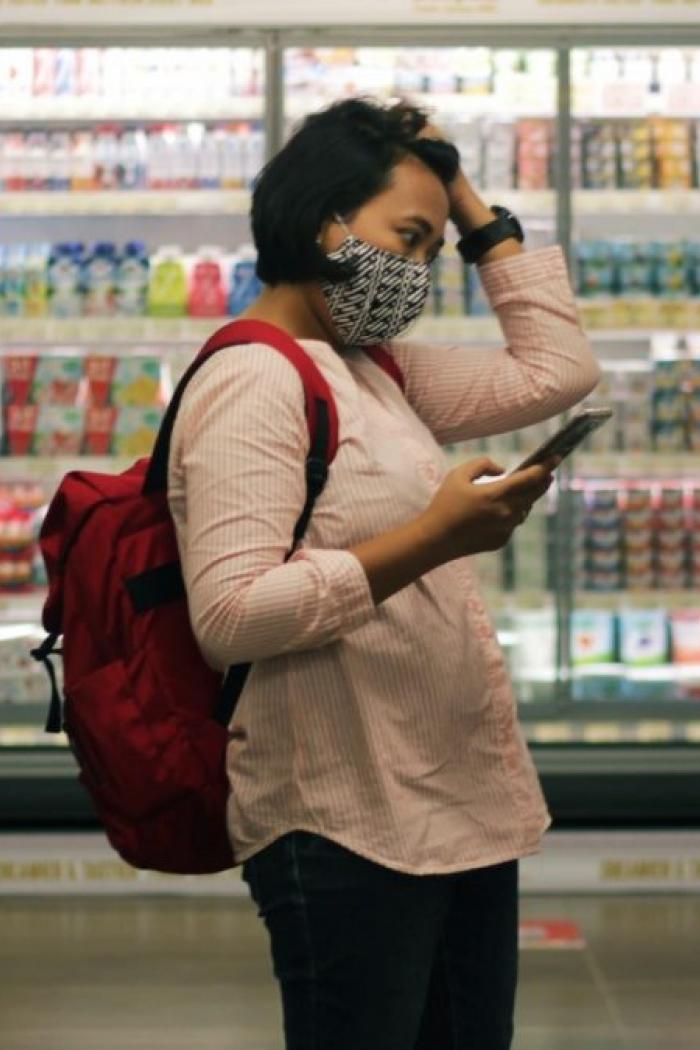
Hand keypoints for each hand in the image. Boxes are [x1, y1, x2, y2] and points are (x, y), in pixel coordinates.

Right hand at [418, 456, 554, 563]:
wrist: (436, 539)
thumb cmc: (445, 504)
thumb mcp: (458, 475)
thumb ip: (483, 464)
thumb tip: (502, 469)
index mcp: (496, 494)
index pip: (530, 477)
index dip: (546, 466)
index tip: (557, 456)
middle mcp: (506, 512)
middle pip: (534, 493)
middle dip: (543, 481)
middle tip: (548, 472)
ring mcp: (506, 529)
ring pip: (525, 509)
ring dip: (527, 498)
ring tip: (527, 489)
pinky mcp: (502, 541)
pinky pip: (513, 523)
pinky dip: (512, 513)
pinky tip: (504, 509)